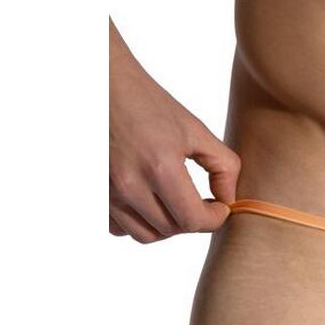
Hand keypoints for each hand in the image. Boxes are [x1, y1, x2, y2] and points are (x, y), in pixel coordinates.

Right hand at [109, 52, 240, 242]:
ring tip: (180, 202)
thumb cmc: (152, 106)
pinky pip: (120, 228)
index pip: (192, 220)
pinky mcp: (95, 194)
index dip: (215, 219)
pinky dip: (140, 223)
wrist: (106, 89)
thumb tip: (229, 199)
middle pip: (172, 229)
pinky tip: (152, 201)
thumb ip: (222, 166)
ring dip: (169, 226)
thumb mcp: (196, 130)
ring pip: (146, 235)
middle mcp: (130, 185)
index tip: (221, 207)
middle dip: (195, 220)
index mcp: (160, 167)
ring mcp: (108, 192)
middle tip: (204, 201)